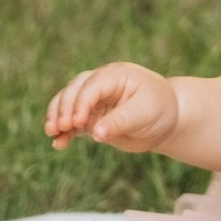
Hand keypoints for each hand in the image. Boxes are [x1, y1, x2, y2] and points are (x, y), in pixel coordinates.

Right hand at [44, 62, 179, 155]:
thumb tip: (96, 134)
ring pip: (68, 104)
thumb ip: (119, 121)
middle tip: (58, 128)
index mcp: (115, 75)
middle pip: (73, 91)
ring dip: (57, 118)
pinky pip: (73, 123)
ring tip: (52, 134)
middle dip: (63, 108)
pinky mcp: (92, 118)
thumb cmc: (159, 109)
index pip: (91, 86)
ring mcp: (94, 101)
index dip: (81, 103)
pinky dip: (64, 132)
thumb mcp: (143, 113)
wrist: (168, 120)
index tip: (77, 122)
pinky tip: (58, 144)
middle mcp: (100, 84)